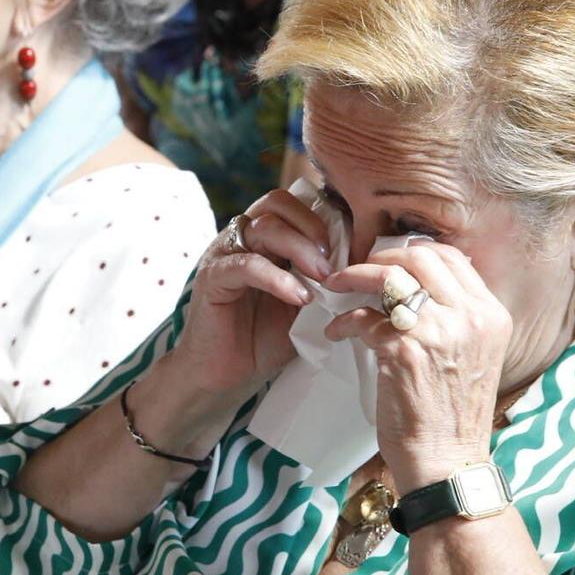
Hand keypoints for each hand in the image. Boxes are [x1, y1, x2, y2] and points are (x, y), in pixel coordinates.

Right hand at [159, 187, 334, 402]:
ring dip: (301, 249)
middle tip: (334, 262)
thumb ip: (323, 280)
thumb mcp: (303, 303)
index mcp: (262, 237)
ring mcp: (224, 254)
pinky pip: (247, 265)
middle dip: (313, 227)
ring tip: (323, 278)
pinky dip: (278, 278)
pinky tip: (299, 298)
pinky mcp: (213, 277)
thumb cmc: (263, 337)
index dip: (322, 216)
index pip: (291, 202)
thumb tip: (361, 265)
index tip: (347, 246)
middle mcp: (241, 237)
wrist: (224, 373)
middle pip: (277, 203)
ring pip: (265, 227)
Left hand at [321, 242, 513, 491]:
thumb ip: (458, 318)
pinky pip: (363, 317)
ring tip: (336, 287)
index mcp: (491, 315)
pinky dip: (343, 321)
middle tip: (357, 271)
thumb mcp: (475, 355)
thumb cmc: (454, 415)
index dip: (413, 252)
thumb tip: (419, 286)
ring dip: (354, 277)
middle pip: (419, 257)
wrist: (448, 463)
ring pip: (388, 277)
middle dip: (381, 257)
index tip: (389, 261)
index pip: (451, 257)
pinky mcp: (402, 351)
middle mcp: (470, 317)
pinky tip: (335, 331)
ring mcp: (437, 331)